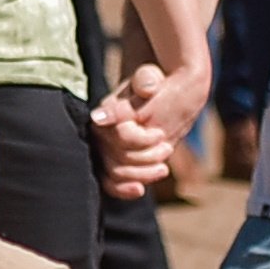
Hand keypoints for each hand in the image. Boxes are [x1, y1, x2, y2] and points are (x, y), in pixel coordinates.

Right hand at [91, 60, 209, 195]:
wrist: (163, 88)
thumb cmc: (157, 80)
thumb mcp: (150, 79)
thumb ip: (141, 83)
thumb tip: (106, 112)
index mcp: (107, 112)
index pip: (121, 138)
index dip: (140, 143)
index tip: (160, 140)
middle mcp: (102, 131)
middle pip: (118, 161)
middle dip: (146, 159)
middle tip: (167, 147)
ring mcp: (107, 146)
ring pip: (116, 174)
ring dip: (143, 173)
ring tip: (163, 164)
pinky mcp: (114, 157)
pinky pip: (111, 181)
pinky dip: (124, 188)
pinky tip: (139, 190)